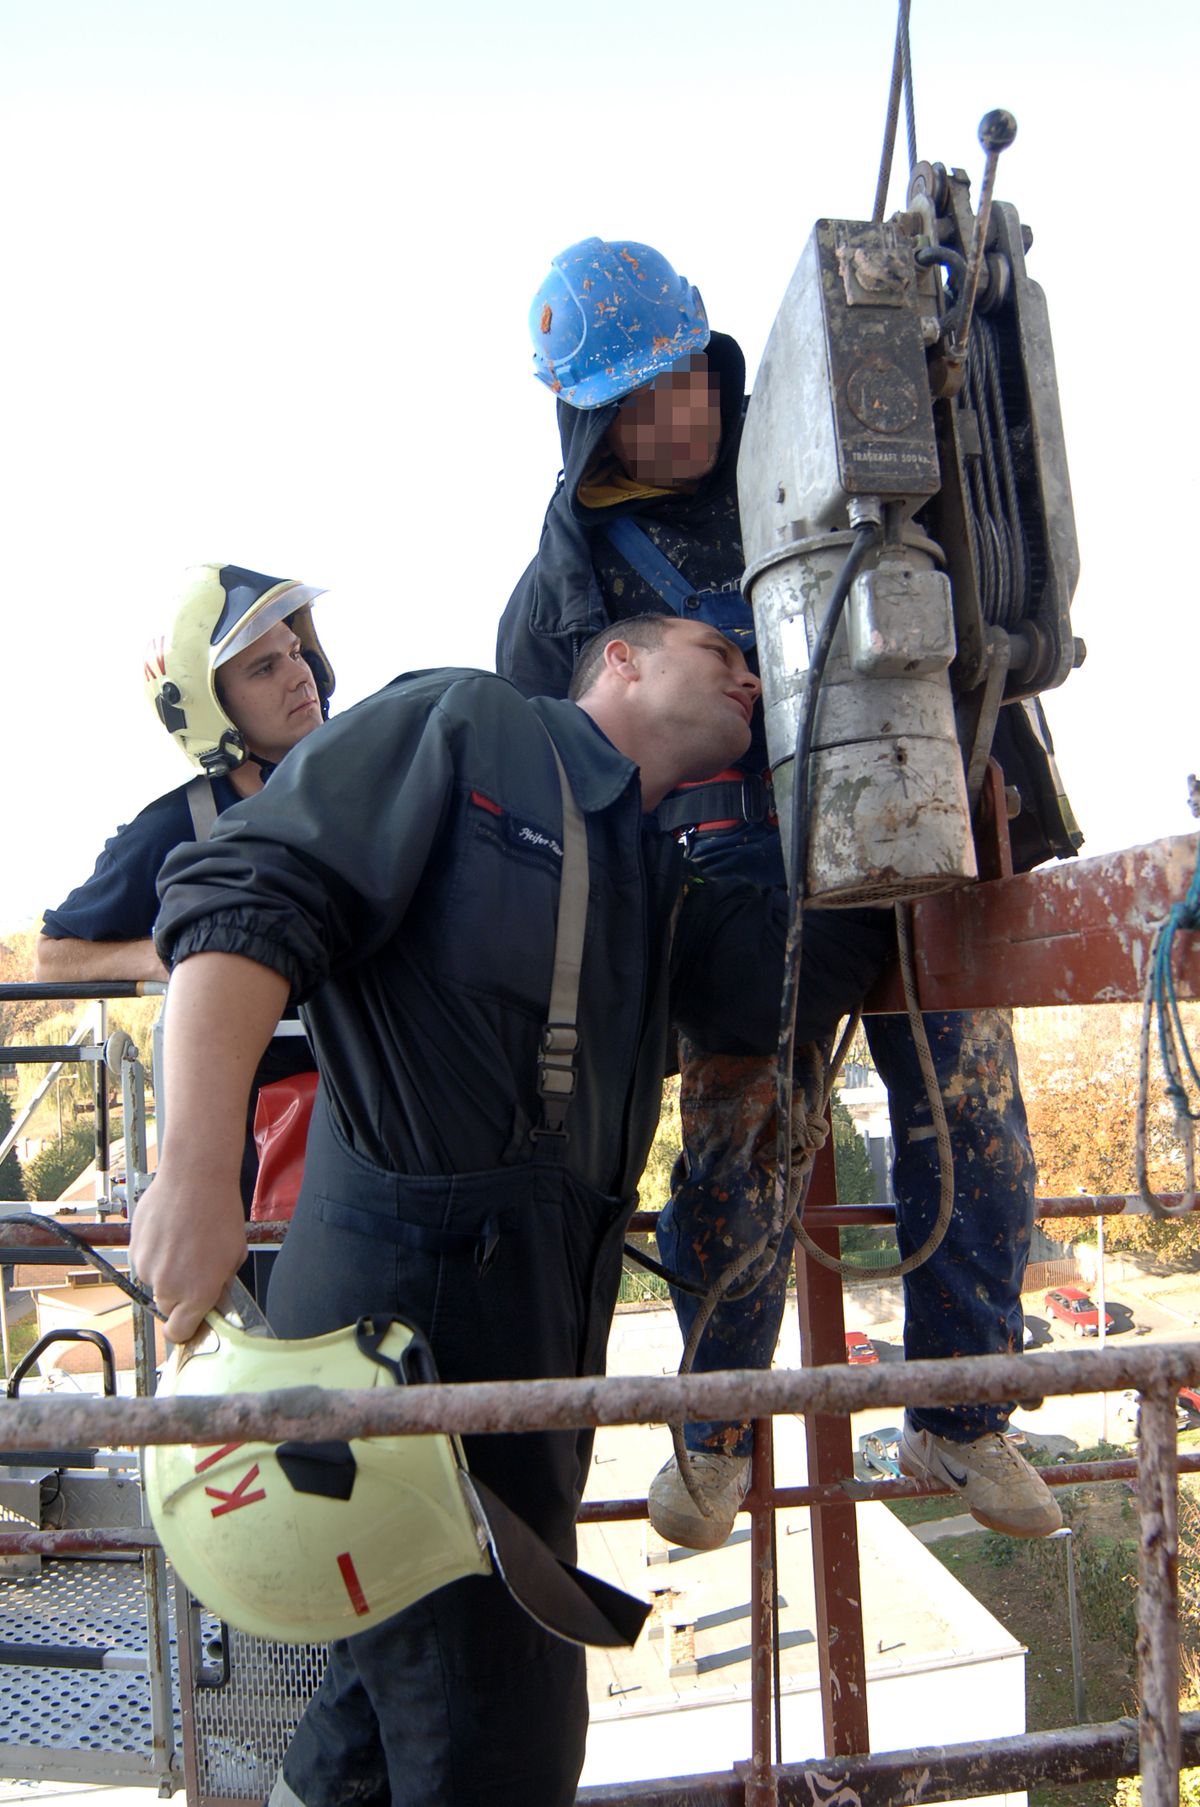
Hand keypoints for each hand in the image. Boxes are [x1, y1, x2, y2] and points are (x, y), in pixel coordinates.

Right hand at [130, 1164, 246, 1343]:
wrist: (194, 1179)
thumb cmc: (219, 1213)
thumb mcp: (234, 1255)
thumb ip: (220, 1283)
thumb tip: (213, 1296)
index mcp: (197, 1294)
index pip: (180, 1333)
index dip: (186, 1328)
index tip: (191, 1320)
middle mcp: (168, 1287)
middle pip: (168, 1307)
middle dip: (180, 1296)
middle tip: (194, 1269)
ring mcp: (147, 1269)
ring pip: (155, 1282)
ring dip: (166, 1271)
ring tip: (183, 1242)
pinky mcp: (134, 1250)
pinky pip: (145, 1262)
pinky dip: (155, 1253)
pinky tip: (170, 1233)